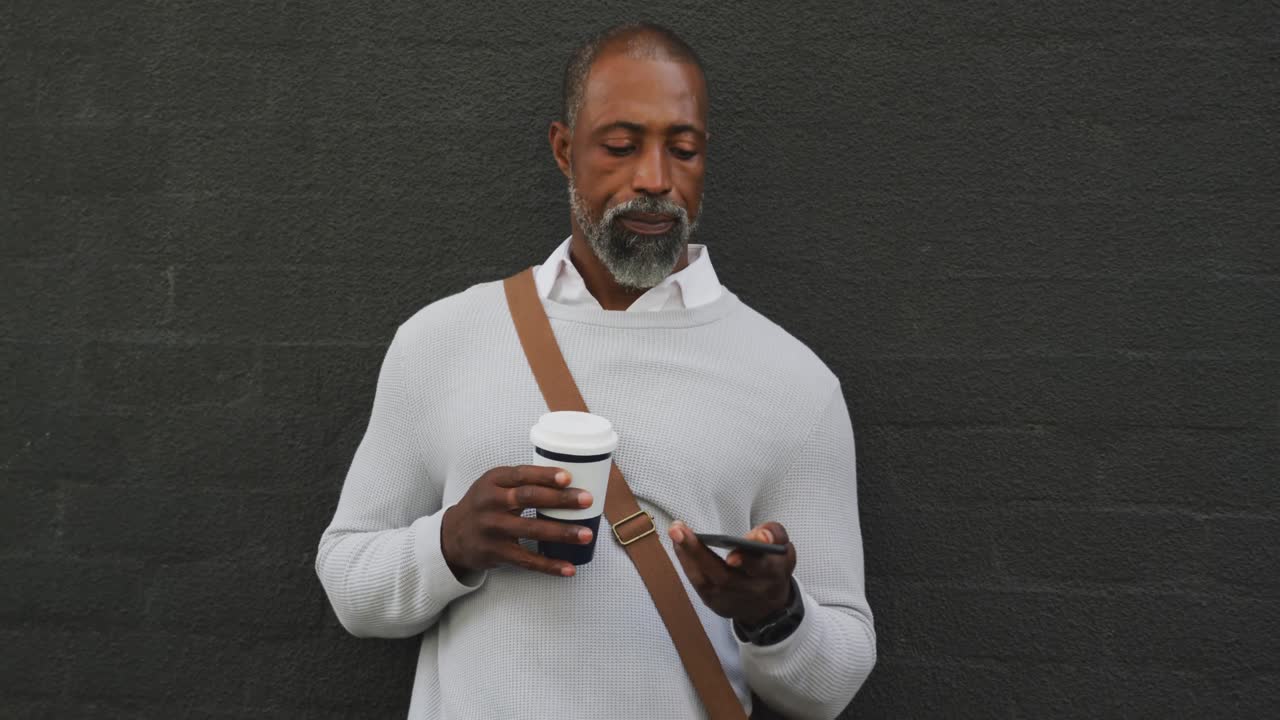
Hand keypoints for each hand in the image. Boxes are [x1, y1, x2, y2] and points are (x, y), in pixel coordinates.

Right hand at [440, 465, 594, 578]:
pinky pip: (527, 560)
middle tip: (587, 500)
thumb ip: (520, 481)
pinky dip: (549, 565)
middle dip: (561, 499)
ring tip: (586, 534)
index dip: (545, 475)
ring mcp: (492, 528)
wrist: (453, 536)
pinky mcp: (496, 552)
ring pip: (532, 529)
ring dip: (562, 532)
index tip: (569, 477)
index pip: (522, 474)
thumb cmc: (484, 505)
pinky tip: (569, 568)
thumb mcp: (493, 485)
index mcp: (493, 481)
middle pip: (529, 498)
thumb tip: (568, 480)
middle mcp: (490, 502)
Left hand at [668, 520, 796, 625]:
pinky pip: (698, 582)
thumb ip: (773, 534)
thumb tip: (760, 535)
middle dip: (699, 552)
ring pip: (706, 579)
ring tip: (675, 531)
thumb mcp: (783, 549)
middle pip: (724, 576)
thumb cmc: (771, 567)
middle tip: (679, 530)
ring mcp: (730, 600)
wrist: (767, 607)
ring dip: (687, 554)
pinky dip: (686, 562)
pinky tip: (678, 544)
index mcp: (772, 575)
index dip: (749, 555)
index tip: (740, 541)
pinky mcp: (715, 604)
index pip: (761, 566)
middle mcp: (750, 591)